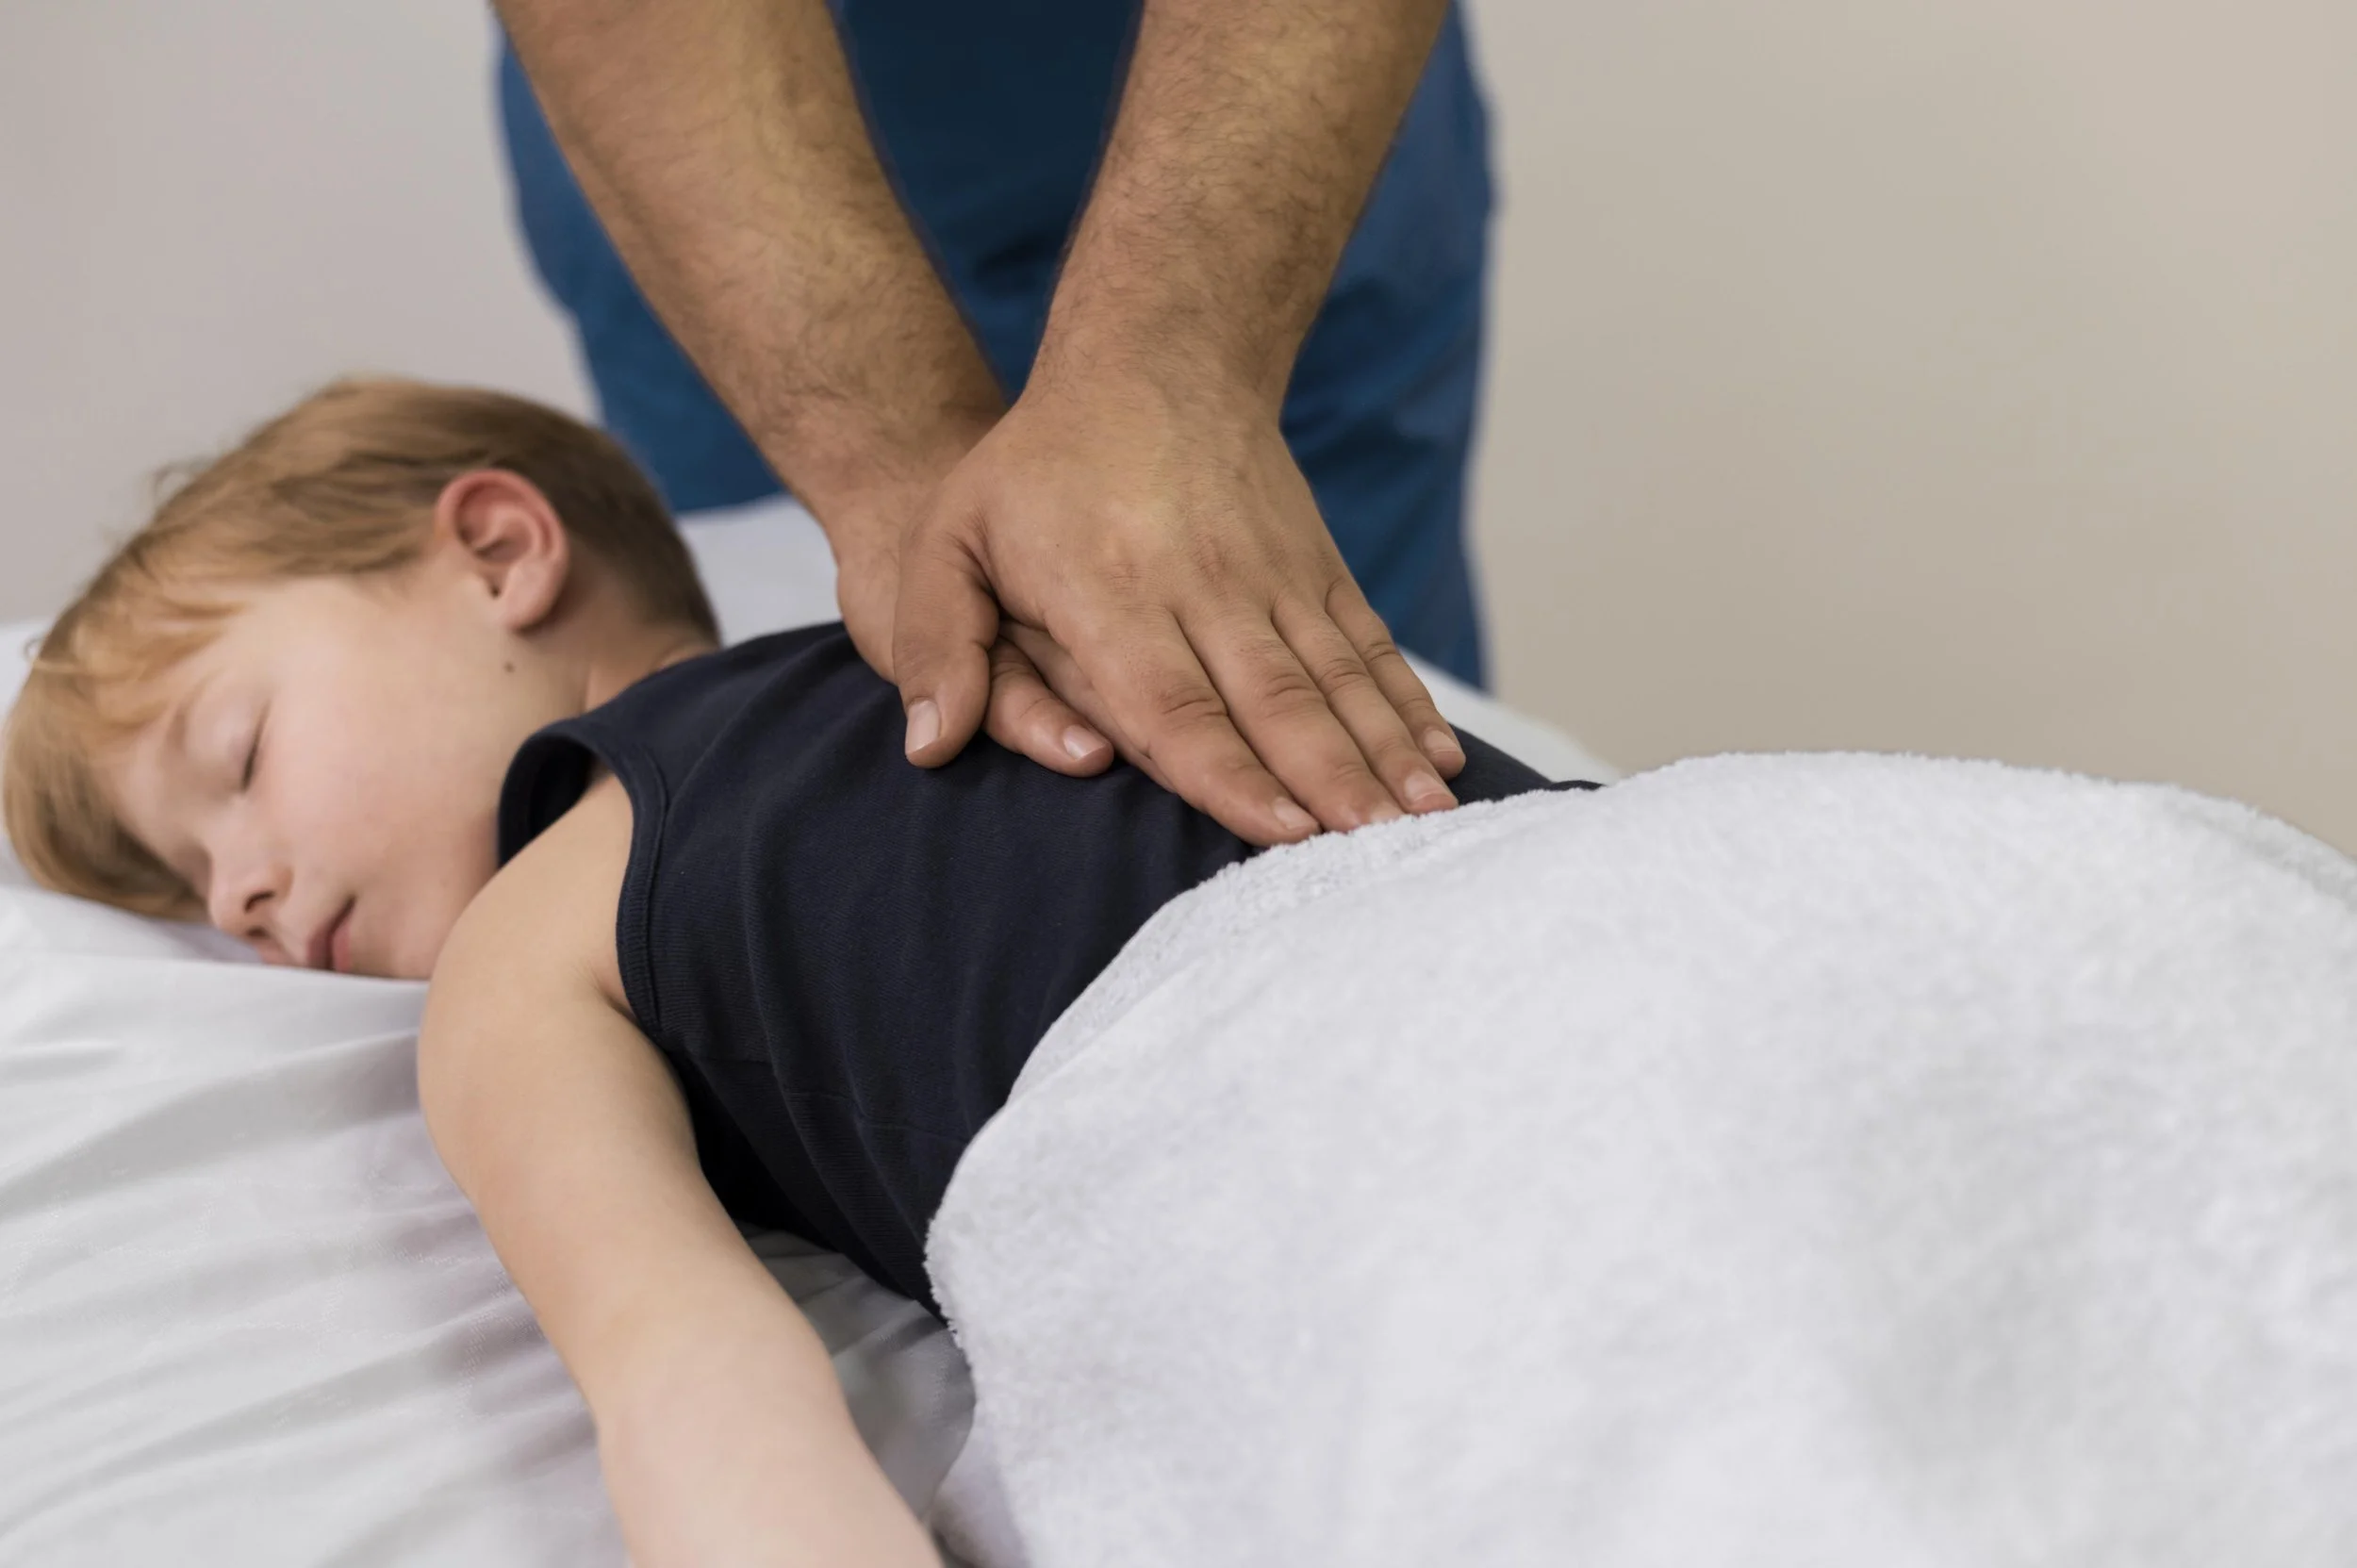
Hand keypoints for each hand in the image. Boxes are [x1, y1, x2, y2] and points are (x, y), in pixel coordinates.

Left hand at [887, 371, 1465, 844]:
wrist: (1155, 356)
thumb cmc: (1034, 467)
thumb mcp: (949, 539)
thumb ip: (935, 645)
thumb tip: (926, 748)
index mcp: (1114, 596)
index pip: (1174, 704)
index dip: (1229, 774)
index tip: (1279, 834)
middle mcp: (1206, 591)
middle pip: (1274, 703)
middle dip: (1329, 785)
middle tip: (1375, 855)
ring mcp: (1272, 579)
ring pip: (1337, 680)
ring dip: (1385, 755)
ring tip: (1427, 822)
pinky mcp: (1316, 568)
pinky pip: (1368, 647)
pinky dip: (1407, 704)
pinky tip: (1441, 758)